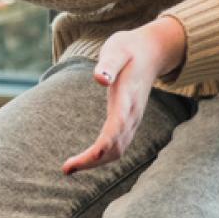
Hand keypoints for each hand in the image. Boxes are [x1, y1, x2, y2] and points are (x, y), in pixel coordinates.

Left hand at [63, 18, 187, 173]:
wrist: (152, 52)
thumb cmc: (129, 49)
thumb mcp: (117, 49)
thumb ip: (108, 63)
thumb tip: (99, 78)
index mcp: (128, 97)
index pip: (117, 126)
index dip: (104, 144)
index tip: (88, 157)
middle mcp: (133, 113)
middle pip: (116, 146)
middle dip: (93, 160)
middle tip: (66, 168)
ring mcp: (133, 120)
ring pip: (118, 150)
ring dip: (95, 162)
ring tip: (69, 168)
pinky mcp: (129, 122)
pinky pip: (118, 146)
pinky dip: (101, 157)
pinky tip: (85, 159)